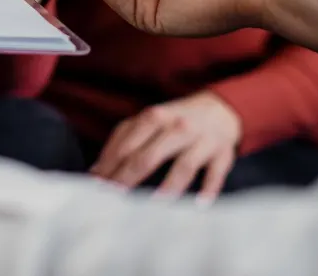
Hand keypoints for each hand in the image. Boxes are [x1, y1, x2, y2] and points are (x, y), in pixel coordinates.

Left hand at [90, 92, 240, 201]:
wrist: (219, 109)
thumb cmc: (175, 120)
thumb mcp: (148, 121)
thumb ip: (122, 140)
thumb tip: (95, 171)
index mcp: (155, 117)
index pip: (127, 145)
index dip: (110, 167)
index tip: (96, 187)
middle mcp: (178, 127)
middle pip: (149, 156)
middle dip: (128, 179)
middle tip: (114, 200)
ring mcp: (202, 141)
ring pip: (183, 166)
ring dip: (168, 188)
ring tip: (152, 208)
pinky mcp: (222, 154)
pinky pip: (215, 173)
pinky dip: (208, 189)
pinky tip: (198, 205)